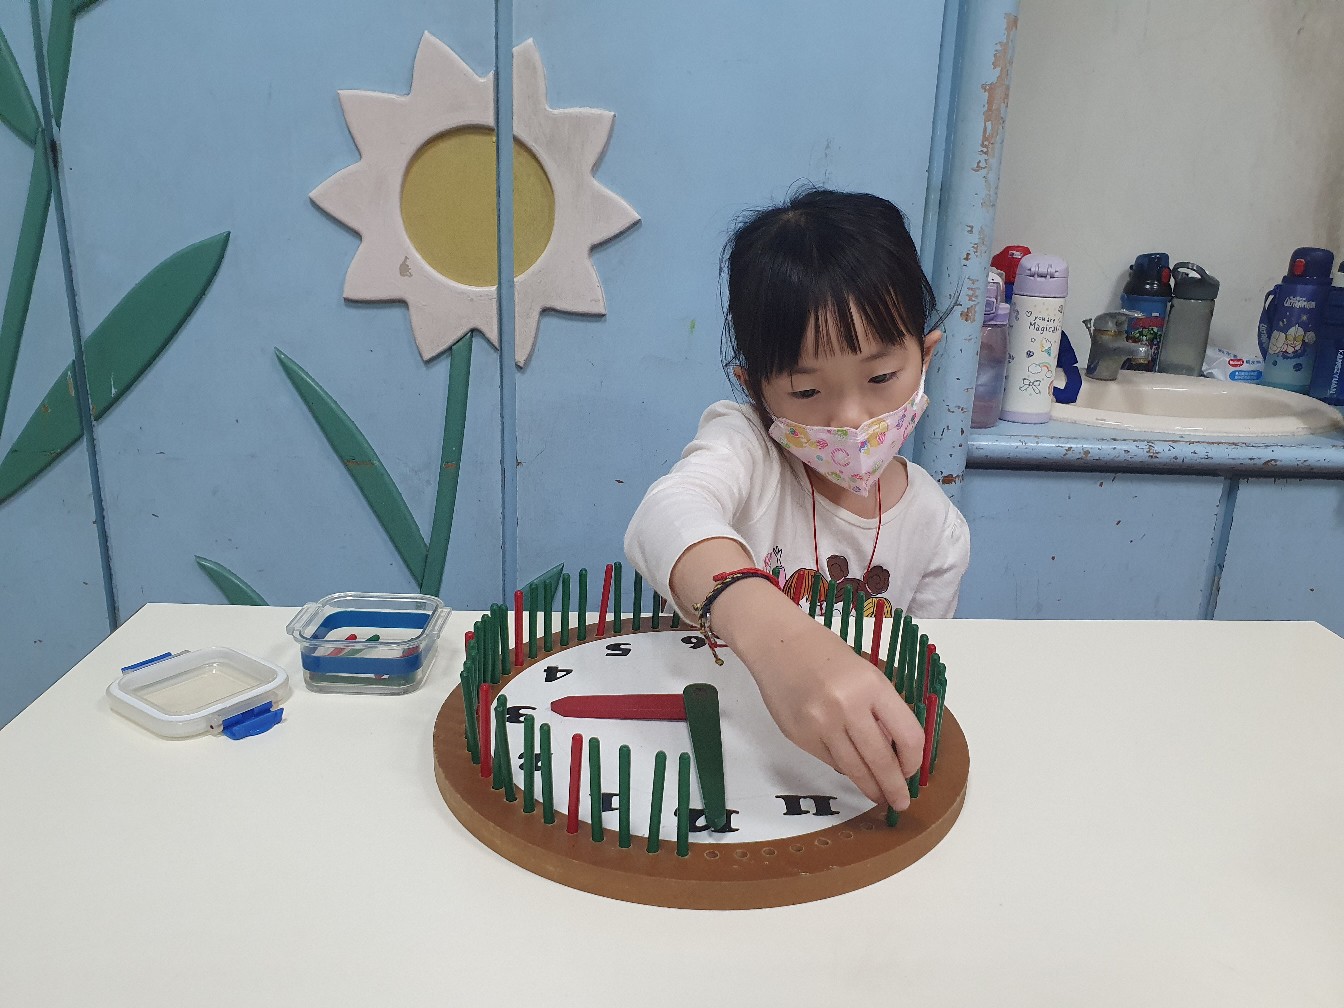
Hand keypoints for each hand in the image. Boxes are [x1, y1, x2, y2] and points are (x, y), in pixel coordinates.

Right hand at [740, 613, 925, 810]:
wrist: (777, 644)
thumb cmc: (826, 654)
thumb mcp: (865, 674)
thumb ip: (880, 710)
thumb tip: (895, 753)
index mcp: (872, 686)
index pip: (908, 736)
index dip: (914, 760)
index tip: (912, 770)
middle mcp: (847, 707)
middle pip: (881, 761)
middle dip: (894, 787)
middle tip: (900, 802)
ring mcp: (820, 725)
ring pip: (853, 769)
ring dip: (869, 787)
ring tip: (878, 796)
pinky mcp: (800, 737)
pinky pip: (830, 761)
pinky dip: (843, 767)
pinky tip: (849, 767)